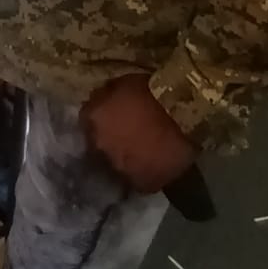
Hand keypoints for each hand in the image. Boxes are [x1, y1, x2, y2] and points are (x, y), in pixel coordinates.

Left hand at [81, 74, 196, 194]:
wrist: (182, 114)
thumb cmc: (152, 92)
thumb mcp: (122, 84)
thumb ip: (105, 96)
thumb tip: (98, 102)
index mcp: (92, 119)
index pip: (85, 122)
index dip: (99, 121)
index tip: (109, 119)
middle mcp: (99, 147)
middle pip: (97, 148)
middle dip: (108, 143)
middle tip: (125, 138)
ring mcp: (119, 168)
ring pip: (116, 168)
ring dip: (124, 162)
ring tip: (140, 155)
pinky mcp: (141, 184)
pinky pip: (138, 182)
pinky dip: (143, 176)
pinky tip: (153, 168)